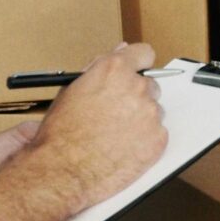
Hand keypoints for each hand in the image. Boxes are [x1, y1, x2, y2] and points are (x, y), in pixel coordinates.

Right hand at [33, 43, 166, 209]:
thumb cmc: (61, 133)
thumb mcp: (72, 90)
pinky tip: (124, 149)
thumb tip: (120, 49)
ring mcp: (150, 114)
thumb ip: (100, 67)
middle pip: (150, 86)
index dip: (139, 64)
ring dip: (141, 120)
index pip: (143, 54)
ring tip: (116, 136)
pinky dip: (145, 141)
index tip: (137, 73)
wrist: (63, 171)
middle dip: (136, 97)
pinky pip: (158, 134)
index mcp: (114, 70)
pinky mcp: (158, 139)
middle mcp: (136, 87)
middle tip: (117, 114)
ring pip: (154, 111)